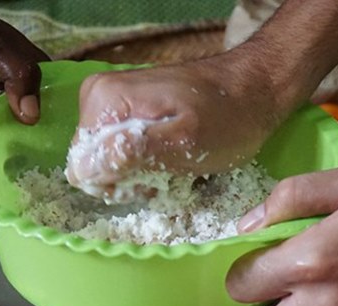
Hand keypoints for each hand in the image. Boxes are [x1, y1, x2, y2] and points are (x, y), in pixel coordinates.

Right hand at [66, 53, 284, 197]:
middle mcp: (100, 98)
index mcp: (104, 101)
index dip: (116, 184)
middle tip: (168, 173)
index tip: (152, 178)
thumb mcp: (184, 142)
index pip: (82, 167)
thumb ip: (132, 152)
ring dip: (141, 174)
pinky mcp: (131, 111)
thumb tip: (84, 169)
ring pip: (110, 162)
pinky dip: (149, 163)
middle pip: (93, 165)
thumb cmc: (226, 119)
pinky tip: (175, 159)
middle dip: (128, 179)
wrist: (256, 90)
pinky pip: (125, 151)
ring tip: (175, 165)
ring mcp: (115, 103)